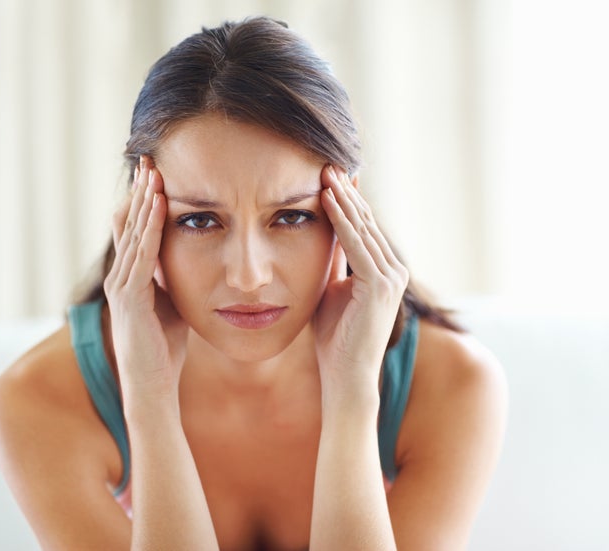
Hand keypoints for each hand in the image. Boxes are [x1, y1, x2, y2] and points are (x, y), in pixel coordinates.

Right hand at [103, 157, 187, 406]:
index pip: (134, 230)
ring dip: (144, 201)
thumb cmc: (164, 346)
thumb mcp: (171, 303)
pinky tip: (158, 205)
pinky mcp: (130, 298)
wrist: (151, 384)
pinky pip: (141, 256)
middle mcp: (120, 277)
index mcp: (130, 277)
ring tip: (153, 171)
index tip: (154, 172)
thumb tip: (190, 260)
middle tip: (149, 158)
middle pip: (128, 224)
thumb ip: (173, 280)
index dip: (142, 201)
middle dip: (140, 191)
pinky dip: (149, 228)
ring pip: (133, 234)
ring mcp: (121, 286)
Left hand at [313, 165, 408, 402]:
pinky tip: (327, 199)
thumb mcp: (330, 289)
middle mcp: (393, 271)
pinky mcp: (381, 286)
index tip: (329, 175)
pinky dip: (341, 221)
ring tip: (325, 171)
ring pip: (362, 229)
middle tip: (327, 162)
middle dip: (345, 192)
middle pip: (365, 222)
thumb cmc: (334, 339)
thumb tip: (323, 236)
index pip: (362, 228)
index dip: (346, 201)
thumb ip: (333, 264)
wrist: (344, 376)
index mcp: (382, 271)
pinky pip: (357, 246)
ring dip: (342, 199)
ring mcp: (391, 278)